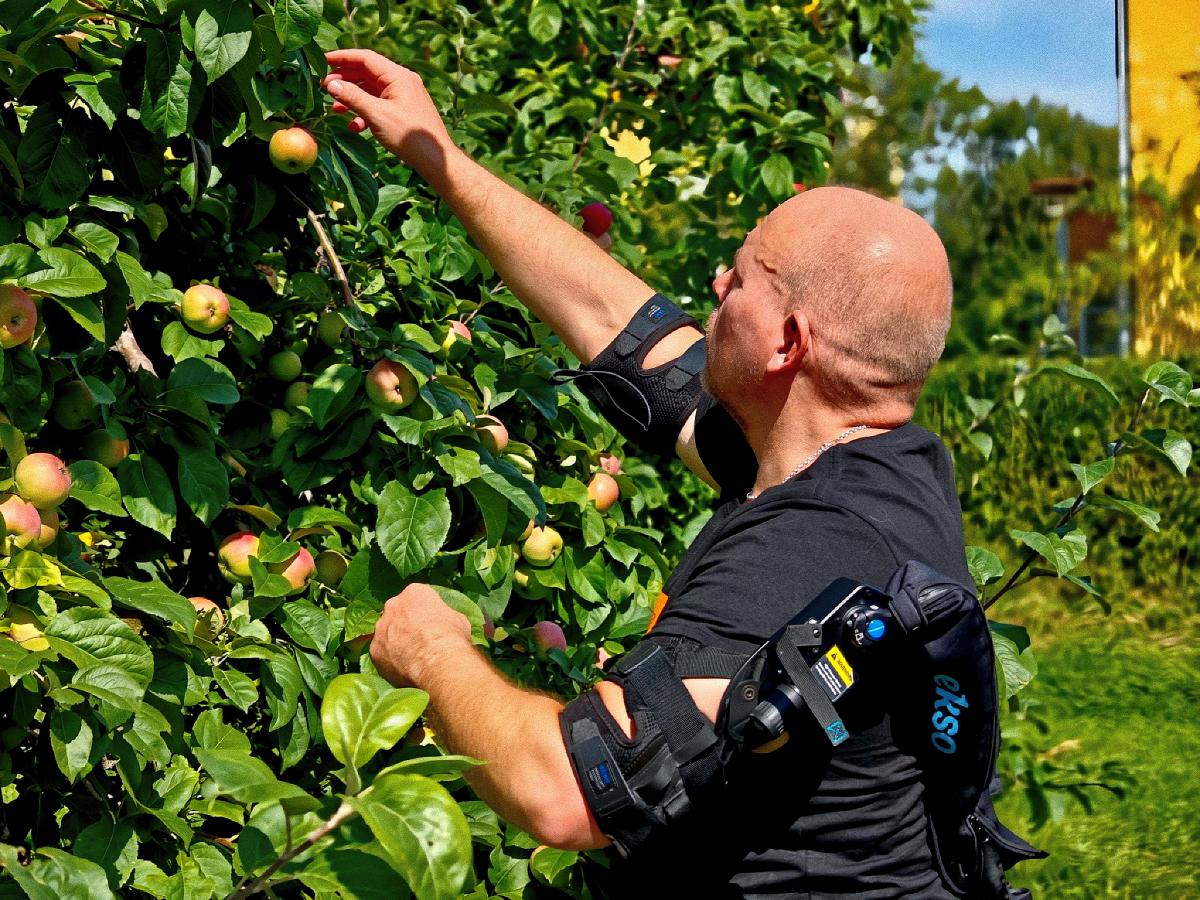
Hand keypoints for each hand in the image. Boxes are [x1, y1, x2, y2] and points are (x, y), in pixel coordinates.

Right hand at [322, 49, 452, 171]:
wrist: (435, 159)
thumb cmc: (408, 135)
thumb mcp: (376, 114)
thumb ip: (352, 97)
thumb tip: (331, 84)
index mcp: (398, 75)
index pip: (365, 58)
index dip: (342, 57)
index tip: (322, 61)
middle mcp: (402, 82)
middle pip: (367, 73)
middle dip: (345, 80)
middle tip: (324, 88)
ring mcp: (404, 97)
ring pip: (372, 91)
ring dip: (353, 99)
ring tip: (334, 109)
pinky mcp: (404, 112)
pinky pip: (380, 105)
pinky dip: (366, 112)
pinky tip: (355, 126)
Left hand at [369, 583, 471, 687]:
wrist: (437, 661)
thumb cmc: (450, 637)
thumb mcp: (458, 619)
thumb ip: (444, 617)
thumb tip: (445, 624)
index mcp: (414, 592)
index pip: (416, 597)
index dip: (424, 611)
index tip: (431, 622)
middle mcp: (392, 606)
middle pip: (397, 613)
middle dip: (405, 624)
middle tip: (418, 639)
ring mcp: (380, 628)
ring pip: (386, 634)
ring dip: (395, 642)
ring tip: (411, 658)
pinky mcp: (374, 650)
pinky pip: (382, 654)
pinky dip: (390, 660)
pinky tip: (404, 669)